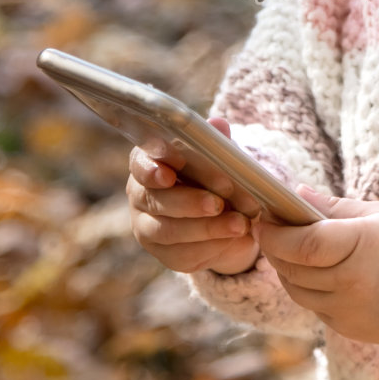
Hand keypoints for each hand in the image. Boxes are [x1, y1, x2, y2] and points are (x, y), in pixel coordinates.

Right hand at [126, 117, 260, 274]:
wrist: (224, 217)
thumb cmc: (213, 178)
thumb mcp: (218, 159)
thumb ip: (216, 144)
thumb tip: (218, 125)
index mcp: (148, 164)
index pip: (140, 164)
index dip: (151, 170)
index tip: (168, 175)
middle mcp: (140, 195)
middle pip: (155, 200)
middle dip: (189, 202)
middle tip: (217, 203)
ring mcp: (147, 228)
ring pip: (169, 231)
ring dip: (206, 228)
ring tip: (238, 224)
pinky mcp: (164, 254)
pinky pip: (182, 254)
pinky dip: (211, 247)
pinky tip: (233, 240)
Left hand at [257, 186, 378, 344]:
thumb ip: (334, 207)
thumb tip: (296, 193)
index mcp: (360, 246)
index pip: (302, 244)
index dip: (276, 234)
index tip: (264, 220)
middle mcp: (351, 283)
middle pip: (292, 268)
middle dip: (275, 249)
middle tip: (272, 231)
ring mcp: (349, 311)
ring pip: (298, 292)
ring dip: (288, 271)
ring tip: (294, 252)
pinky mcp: (349, 329)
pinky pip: (315, 308)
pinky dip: (308, 290)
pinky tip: (319, 274)